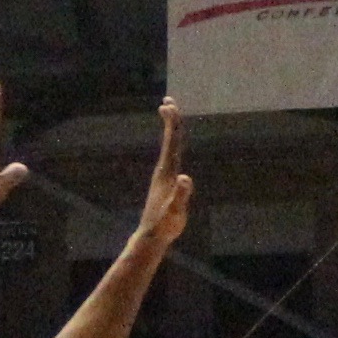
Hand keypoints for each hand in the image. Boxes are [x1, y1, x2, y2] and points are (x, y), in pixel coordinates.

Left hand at [131, 97, 193, 251]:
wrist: (151, 236)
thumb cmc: (165, 225)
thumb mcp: (175, 211)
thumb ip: (181, 195)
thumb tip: (186, 178)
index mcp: (167, 172)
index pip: (171, 143)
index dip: (172, 124)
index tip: (169, 106)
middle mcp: (163, 170)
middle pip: (168, 141)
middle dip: (170, 120)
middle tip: (168, 101)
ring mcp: (163, 176)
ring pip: (168, 147)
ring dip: (170, 131)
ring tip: (169, 115)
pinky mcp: (164, 182)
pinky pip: (170, 157)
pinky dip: (172, 146)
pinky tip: (173, 146)